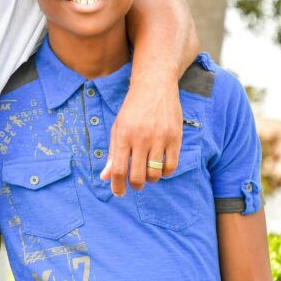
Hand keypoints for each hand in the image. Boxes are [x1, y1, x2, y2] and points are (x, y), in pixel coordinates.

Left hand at [100, 75, 182, 196]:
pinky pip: (171, 166)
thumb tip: (105, 177)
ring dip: (150, 180)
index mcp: (124, 136)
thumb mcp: (118, 128)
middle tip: (135, 185)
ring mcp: (160, 138)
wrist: (155, 86)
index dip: (117, 186)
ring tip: (148, 173)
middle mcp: (141, 138)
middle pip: (137, 176)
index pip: (119, 170)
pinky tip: (160, 168)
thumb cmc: (133, 109)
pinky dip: (165, 173)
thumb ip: (113, 153)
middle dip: (135, 186)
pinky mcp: (175, 137)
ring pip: (155, 174)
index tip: (119, 193)